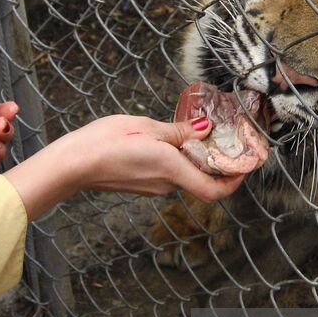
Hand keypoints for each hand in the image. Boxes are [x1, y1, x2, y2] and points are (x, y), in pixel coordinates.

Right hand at [4, 115, 246, 220]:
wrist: (72, 164)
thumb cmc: (104, 143)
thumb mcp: (146, 127)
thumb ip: (178, 130)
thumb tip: (205, 130)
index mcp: (172, 170)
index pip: (215, 189)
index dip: (235, 180)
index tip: (246, 165)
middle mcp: (166, 184)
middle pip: (202, 178)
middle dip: (215, 160)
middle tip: (223, 136)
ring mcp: (153, 187)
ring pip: (185, 174)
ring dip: (194, 157)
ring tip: (194, 131)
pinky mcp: (140, 184)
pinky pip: (168, 173)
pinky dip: (176, 159)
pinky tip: (168, 139)